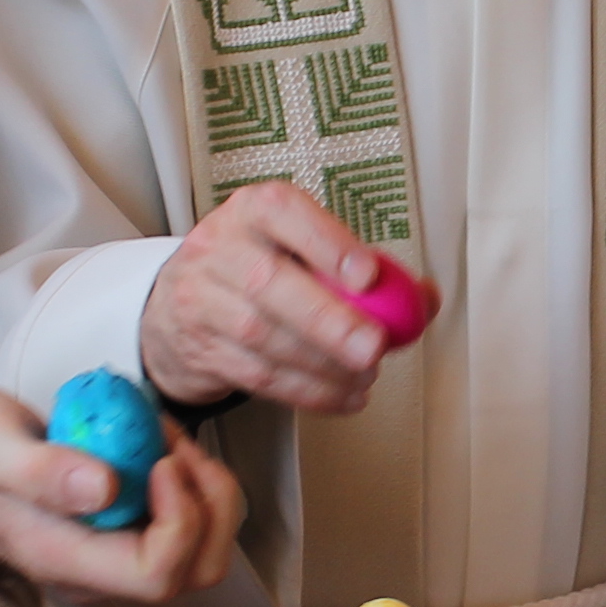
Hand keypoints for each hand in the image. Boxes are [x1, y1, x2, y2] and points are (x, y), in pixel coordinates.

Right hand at [0, 384, 247, 605]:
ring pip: (202, 548)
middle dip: (211, 507)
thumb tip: (105, 490)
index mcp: (66, 562)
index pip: (157, 576)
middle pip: (196, 571)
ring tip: (165, 436)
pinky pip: (186, 520)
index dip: (182, 522)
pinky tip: (158, 439)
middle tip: (176, 446)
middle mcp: (98, 570)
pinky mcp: (124, 528)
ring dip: (206, 489)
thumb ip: (41, 472)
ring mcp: (113, 551)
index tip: (162, 460)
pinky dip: (192, 478)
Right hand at [138, 183, 393, 413]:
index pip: (284, 213)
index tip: (368, 275)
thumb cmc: (260, 271)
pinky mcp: (200, 347)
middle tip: (374, 346)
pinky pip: (257, 375)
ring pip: (262, 335)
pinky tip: (341, 395)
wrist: (182, 308)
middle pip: (269, 282)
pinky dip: (307, 392)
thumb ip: (366, 271)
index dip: (326, 243)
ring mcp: (201, 298)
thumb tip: (423, 297)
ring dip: (323, 365)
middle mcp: (221, 247)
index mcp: (255, 210)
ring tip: (366, 375)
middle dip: (329, 320)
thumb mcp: (304, 251)